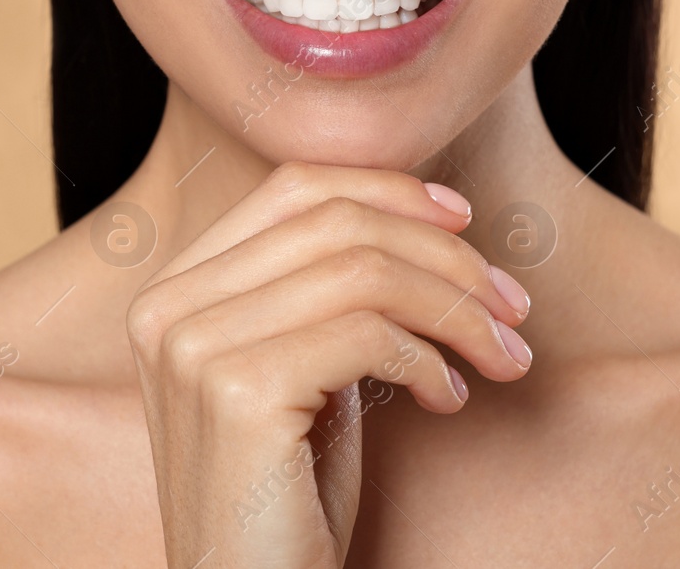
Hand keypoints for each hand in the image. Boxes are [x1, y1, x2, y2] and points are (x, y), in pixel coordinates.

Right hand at [126, 163, 532, 568]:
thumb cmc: (289, 491)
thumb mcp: (305, 366)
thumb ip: (326, 289)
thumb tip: (424, 212)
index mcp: (173, 288)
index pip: (294, 188)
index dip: (389, 189)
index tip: (465, 220)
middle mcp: (166, 307)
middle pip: (337, 222)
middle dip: (447, 254)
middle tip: (513, 306)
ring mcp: (192, 347)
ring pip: (364, 271)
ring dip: (458, 308)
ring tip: (503, 355)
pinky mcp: (235, 391)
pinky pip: (368, 335)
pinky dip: (431, 360)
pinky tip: (447, 400)